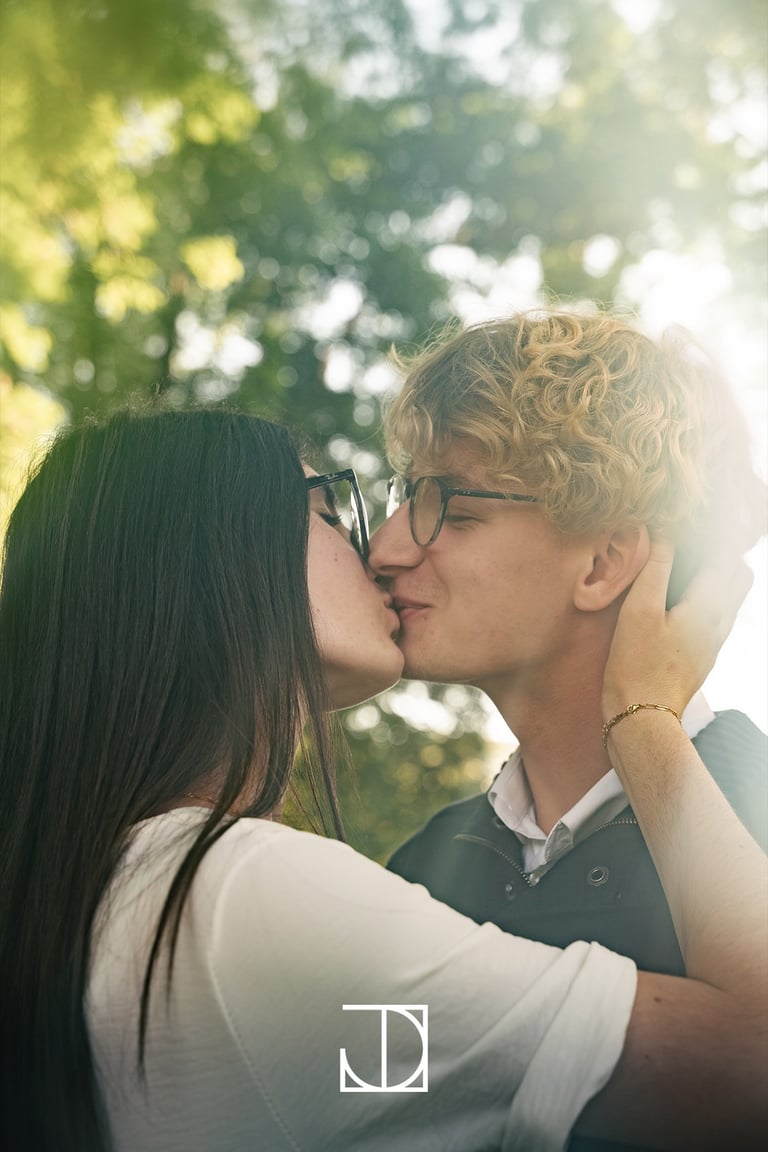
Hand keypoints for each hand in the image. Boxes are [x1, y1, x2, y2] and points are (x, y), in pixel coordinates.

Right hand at [602, 536, 751, 720]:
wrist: (642, 716)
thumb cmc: (637, 664)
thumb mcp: (639, 610)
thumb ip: (655, 569)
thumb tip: (666, 535)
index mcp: (708, 607)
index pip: (726, 559)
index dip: (716, 536)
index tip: (700, 520)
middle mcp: (720, 623)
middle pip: (739, 578)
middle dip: (723, 556)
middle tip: (695, 542)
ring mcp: (714, 642)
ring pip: (729, 599)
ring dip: (716, 577)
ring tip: (686, 566)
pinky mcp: (702, 656)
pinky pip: (716, 617)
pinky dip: (706, 598)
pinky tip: (678, 601)